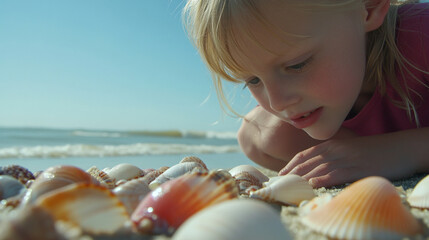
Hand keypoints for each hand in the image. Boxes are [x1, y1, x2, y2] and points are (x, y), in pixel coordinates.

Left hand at [278, 132, 420, 187]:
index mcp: (331, 145)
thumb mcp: (348, 149)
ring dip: (301, 180)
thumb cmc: (372, 151)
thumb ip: (331, 156)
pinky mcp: (356, 169)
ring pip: (317, 170)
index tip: (280, 175)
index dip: (290, 165)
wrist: (398, 148)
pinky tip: (312, 186)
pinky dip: (322, 181)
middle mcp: (335, 151)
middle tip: (279, 185)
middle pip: (307, 164)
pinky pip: (335, 175)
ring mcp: (345, 159)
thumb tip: (316, 170)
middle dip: (291, 175)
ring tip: (289, 188)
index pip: (304, 155)